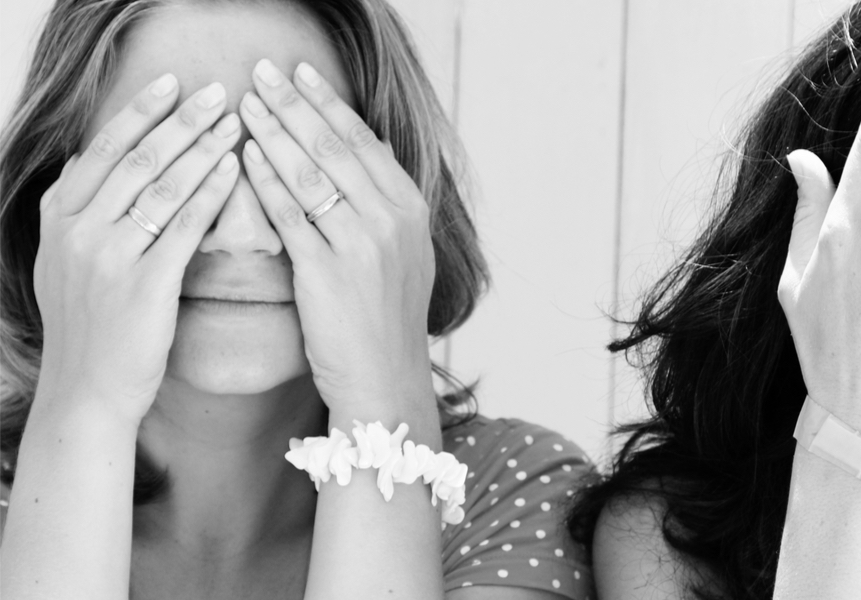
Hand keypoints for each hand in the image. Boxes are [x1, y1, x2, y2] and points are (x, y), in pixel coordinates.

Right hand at [34, 75, 239, 423]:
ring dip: (203, 149)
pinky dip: (211, 193)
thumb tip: (87, 160)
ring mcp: (108, 258)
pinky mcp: (143, 286)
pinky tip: (234, 170)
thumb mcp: (63, 262)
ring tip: (235, 123)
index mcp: (59, 220)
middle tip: (217, 93)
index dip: (140, 113)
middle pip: (136, 160)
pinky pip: (184, 228)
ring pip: (162, 187)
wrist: (85, 393)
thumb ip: (75, 212)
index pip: (103, 150)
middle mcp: (78, 232)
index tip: (171, 84)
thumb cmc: (89, 328)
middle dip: (179, 121)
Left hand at [237, 59, 435, 418]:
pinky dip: (265, 182)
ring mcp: (362, 246)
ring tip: (245, 104)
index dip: (330, 104)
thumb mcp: (404, 256)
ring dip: (274, 133)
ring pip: (311, 174)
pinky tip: (245, 157)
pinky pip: (290, 216)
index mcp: (411, 212)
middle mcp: (392, 221)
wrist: (386, 380)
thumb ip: (385, 207)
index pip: (366, 142)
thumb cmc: (385, 321)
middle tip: (264, 74)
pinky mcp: (328, 272)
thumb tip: (361, 158)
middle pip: (336, 148)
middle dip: (296, 104)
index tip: (301, 75)